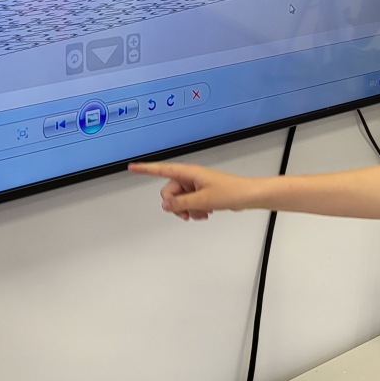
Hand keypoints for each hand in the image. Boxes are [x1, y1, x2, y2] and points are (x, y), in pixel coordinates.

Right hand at [127, 161, 253, 220]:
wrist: (247, 196)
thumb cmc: (230, 191)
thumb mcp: (202, 200)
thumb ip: (181, 203)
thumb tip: (166, 205)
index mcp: (189, 173)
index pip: (162, 169)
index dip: (145, 169)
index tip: (132, 167)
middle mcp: (190, 177)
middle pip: (170, 192)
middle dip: (176, 205)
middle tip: (187, 213)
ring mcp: (196, 185)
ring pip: (180, 200)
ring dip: (187, 209)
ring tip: (201, 213)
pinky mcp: (201, 193)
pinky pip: (189, 203)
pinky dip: (194, 210)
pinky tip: (205, 213)